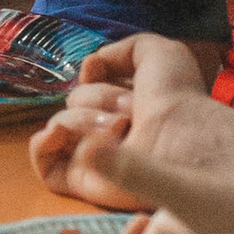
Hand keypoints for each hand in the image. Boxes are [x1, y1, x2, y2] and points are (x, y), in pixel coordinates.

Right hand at [30, 32, 211, 208]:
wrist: (191, 139)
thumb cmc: (181, 96)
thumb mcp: (157, 53)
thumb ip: (119, 50)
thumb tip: (87, 71)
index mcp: (125, 104)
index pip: (87, 86)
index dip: (103, 81)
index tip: (132, 90)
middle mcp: (109, 129)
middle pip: (72, 101)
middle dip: (100, 99)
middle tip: (134, 112)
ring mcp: (96, 158)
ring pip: (59, 125)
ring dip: (84, 119)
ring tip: (120, 129)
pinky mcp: (87, 183)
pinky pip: (46, 167)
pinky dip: (42, 146)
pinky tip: (56, 134)